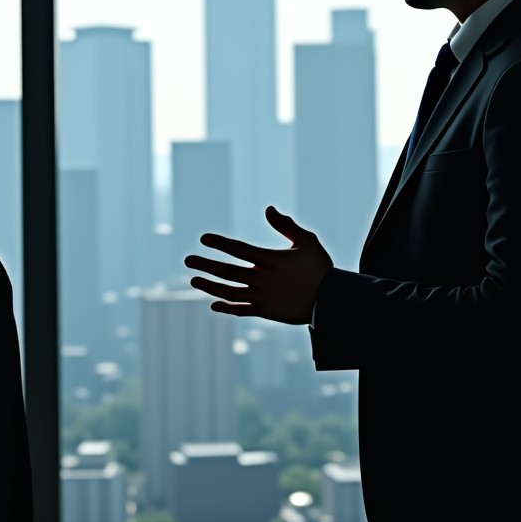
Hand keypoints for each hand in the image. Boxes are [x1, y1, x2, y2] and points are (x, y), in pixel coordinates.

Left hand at [184, 205, 332, 323]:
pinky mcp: (266, 312)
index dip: (219, 243)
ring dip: (209, 286)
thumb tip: (268, 209)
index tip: (204, 238)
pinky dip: (226, 308)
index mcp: (269, 259)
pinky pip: (241, 310)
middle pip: (227, 270)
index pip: (238, 248)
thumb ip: (286, 226)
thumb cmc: (320, 269)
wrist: (332, 301)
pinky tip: (213, 304)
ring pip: (229, 291)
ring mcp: (262, 297)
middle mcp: (261, 278)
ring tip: (194, 280)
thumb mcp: (307, 242)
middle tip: (187, 260)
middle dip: (205, 264)